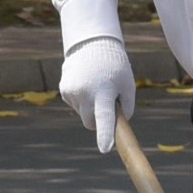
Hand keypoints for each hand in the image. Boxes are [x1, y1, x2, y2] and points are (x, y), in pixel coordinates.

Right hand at [59, 35, 134, 152]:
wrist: (92, 43)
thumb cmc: (116, 67)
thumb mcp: (128, 85)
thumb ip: (126, 108)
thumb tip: (115, 126)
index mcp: (104, 91)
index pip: (104, 116)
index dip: (105, 134)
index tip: (105, 148)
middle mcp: (85, 92)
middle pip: (91, 122)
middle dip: (99, 118)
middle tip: (107, 100)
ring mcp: (72, 91)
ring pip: (83, 113)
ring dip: (90, 105)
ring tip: (96, 84)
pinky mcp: (64, 90)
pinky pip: (76, 104)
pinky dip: (82, 99)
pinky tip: (86, 83)